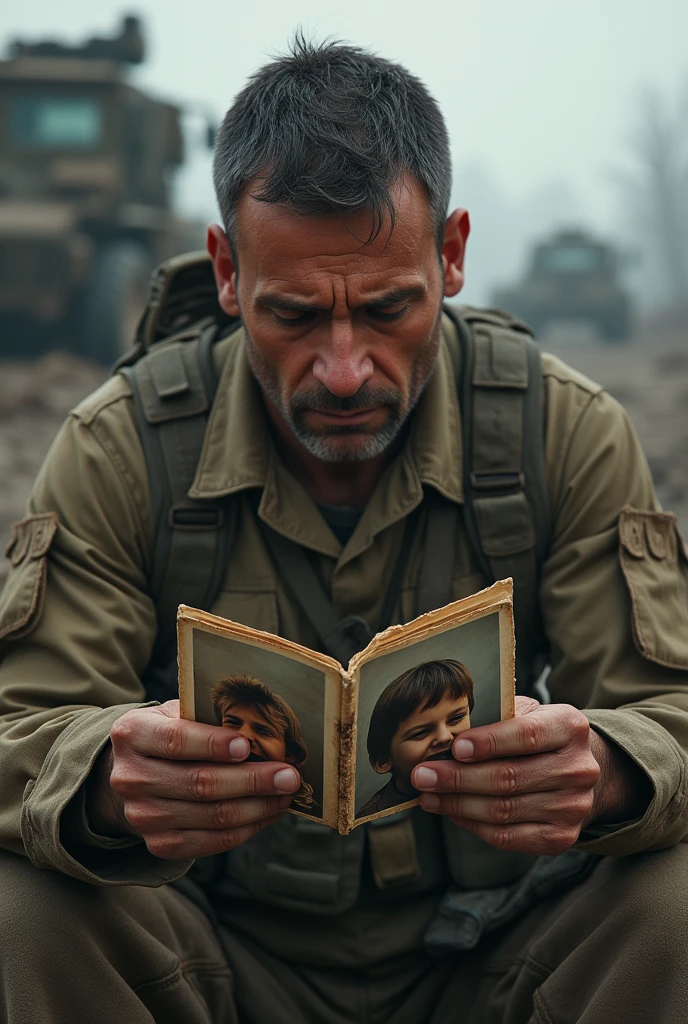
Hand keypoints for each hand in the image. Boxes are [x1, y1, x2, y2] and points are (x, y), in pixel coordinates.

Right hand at [87, 700, 300, 859]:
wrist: (135, 773)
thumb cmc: (169, 734)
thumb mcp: (178, 713)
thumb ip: (209, 718)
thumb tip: (263, 730)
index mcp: (133, 734)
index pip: (175, 740)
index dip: (213, 744)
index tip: (247, 746)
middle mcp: (131, 778)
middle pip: (199, 783)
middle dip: (252, 780)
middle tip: (289, 776)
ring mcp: (142, 816)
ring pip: (211, 816)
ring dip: (257, 806)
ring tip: (285, 794)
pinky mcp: (159, 844)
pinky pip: (211, 842)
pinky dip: (246, 828)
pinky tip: (267, 813)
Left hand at [412, 696, 601, 854]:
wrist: (576, 771)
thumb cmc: (538, 736)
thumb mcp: (527, 713)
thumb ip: (496, 719)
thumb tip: (448, 737)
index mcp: (569, 727)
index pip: (527, 735)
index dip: (488, 743)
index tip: (454, 748)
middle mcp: (578, 768)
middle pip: (510, 778)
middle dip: (458, 778)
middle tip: (423, 775)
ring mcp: (573, 807)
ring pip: (503, 810)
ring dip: (458, 804)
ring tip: (428, 795)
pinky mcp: (562, 837)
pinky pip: (508, 837)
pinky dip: (473, 824)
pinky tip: (451, 812)